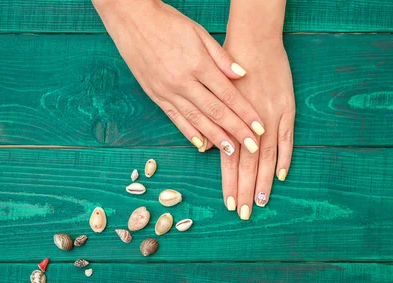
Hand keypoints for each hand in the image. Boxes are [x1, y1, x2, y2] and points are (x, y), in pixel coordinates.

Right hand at [92, 0, 264, 154]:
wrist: (132, 20)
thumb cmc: (168, 23)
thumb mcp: (199, 33)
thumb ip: (221, 57)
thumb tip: (242, 75)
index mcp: (197, 64)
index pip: (228, 94)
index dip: (246, 113)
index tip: (260, 127)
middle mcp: (183, 82)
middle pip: (216, 112)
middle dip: (236, 131)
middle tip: (253, 146)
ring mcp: (168, 91)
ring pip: (197, 120)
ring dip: (216, 138)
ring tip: (232, 151)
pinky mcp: (156, 96)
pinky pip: (176, 119)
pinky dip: (190, 133)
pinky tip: (202, 145)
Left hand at [221, 37, 294, 219]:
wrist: (254, 42)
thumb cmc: (229, 70)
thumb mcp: (214, 93)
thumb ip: (213, 124)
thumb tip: (207, 149)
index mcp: (232, 122)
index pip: (230, 161)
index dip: (230, 183)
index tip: (230, 204)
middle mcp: (251, 124)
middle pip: (248, 165)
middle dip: (245, 191)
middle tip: (245, 214)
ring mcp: (272, 119)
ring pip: (267, 157)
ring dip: (264, 182)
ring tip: (261, 203)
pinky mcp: (287, 110)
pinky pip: (287, 139)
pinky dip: (284, 158)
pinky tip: (281, 176)